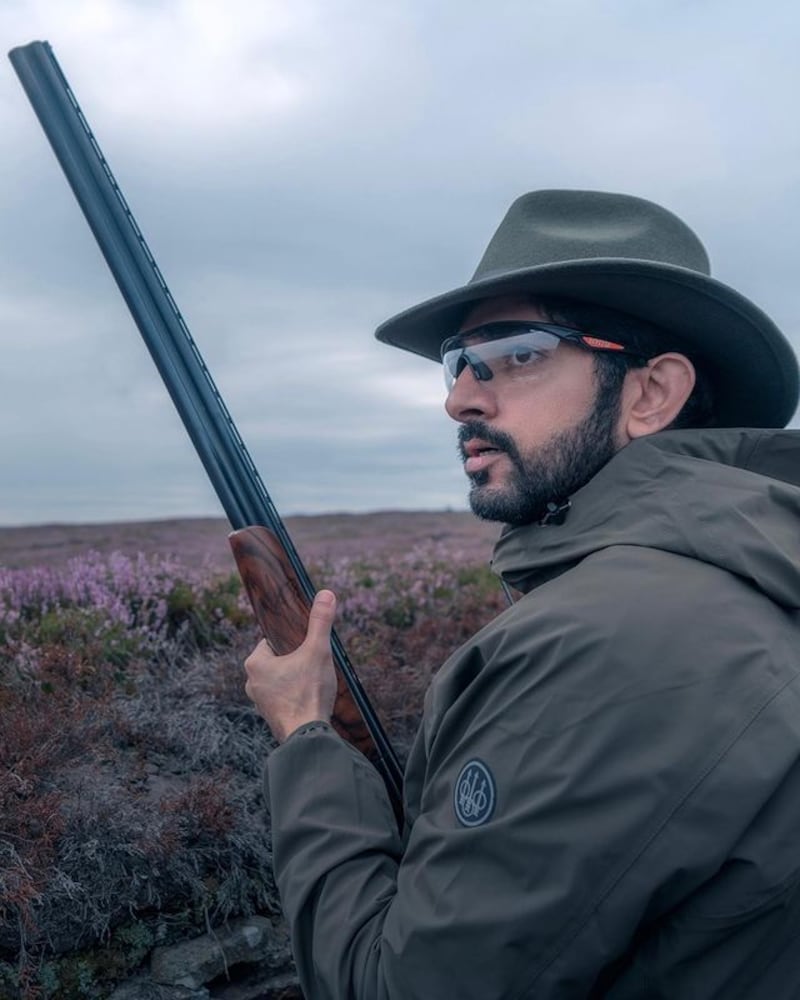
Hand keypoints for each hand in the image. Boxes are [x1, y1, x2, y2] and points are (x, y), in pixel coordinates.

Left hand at [244, 589, 338, 741]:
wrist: (307, 736)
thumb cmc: (308, 692)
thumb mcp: (317, 651)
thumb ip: (320, 622)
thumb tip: (325, 594)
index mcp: (255, 663)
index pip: (272, 640)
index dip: (291, 640)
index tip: (306, 645)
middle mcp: (251, 682)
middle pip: (277, 660)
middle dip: (295, 660)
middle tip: (314, 664)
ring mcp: (260, 702)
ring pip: (280, 679)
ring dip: (296, 679)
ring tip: (314, 682)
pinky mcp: (271, 716)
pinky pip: (283, 697)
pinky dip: (295, 695)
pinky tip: (311, 698)